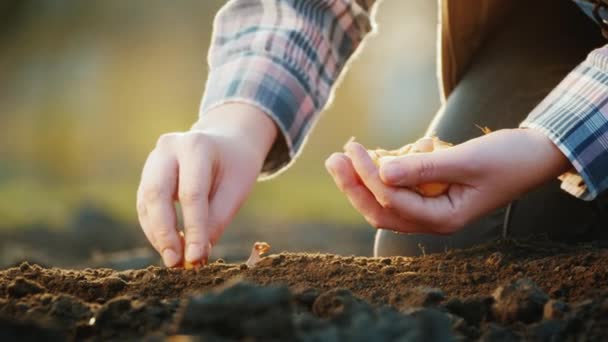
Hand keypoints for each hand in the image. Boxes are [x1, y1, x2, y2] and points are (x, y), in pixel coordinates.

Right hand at [137, 103, 276, 266]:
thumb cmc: (236, 165)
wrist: (227, 141)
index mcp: (196, 145)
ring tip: (174, 260)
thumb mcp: (237, 188)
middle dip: (164, 233)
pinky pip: (145, 205)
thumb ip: (217, 219)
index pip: (191, 193)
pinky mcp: (147, 174)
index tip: (196, 259)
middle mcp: (168, 148)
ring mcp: (154, 159)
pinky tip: (168, 247)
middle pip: (157, 194)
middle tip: (175, 262)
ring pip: (146, 202)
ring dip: (157, 235)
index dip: (193, 229)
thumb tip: (196, 255)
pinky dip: (155, 229)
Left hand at [325, 129, 569, 233]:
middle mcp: (432, 219)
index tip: (351, 148)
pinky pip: (399, 187)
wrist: (534, 155)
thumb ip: (424, 168)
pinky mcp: (430, 193)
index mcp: (443, 219)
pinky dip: (387, 171)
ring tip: (351, 152)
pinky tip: (379, 152)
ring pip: (386, 200)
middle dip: (354, 185)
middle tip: (334, 159)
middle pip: (381, 209)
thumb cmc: (507, 159)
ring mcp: (430, 208)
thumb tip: (381, 172)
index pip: (393, 201)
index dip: (367, 176)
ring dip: (367, 178)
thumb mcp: (466, 161)